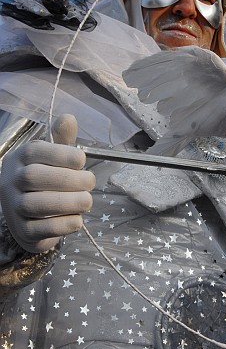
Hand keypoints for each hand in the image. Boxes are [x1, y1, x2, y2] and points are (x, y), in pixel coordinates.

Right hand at [0, 114, 95, 252]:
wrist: (29, 216)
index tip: (83, 160)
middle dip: (68, 179)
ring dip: (67, 202)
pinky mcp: (22, 230)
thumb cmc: (47, 181)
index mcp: (21, 158)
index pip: (36, 152)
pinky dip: (62, 224)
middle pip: (34, 177)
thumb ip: (62, 140)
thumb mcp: (53, 158)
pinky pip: (39, 228)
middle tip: (90, 182)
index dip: (61, 154)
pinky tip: (77, 219)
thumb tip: (69, 118)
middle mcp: (11, 181)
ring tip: (87, 201)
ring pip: (36, 204)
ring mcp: (13, 207)